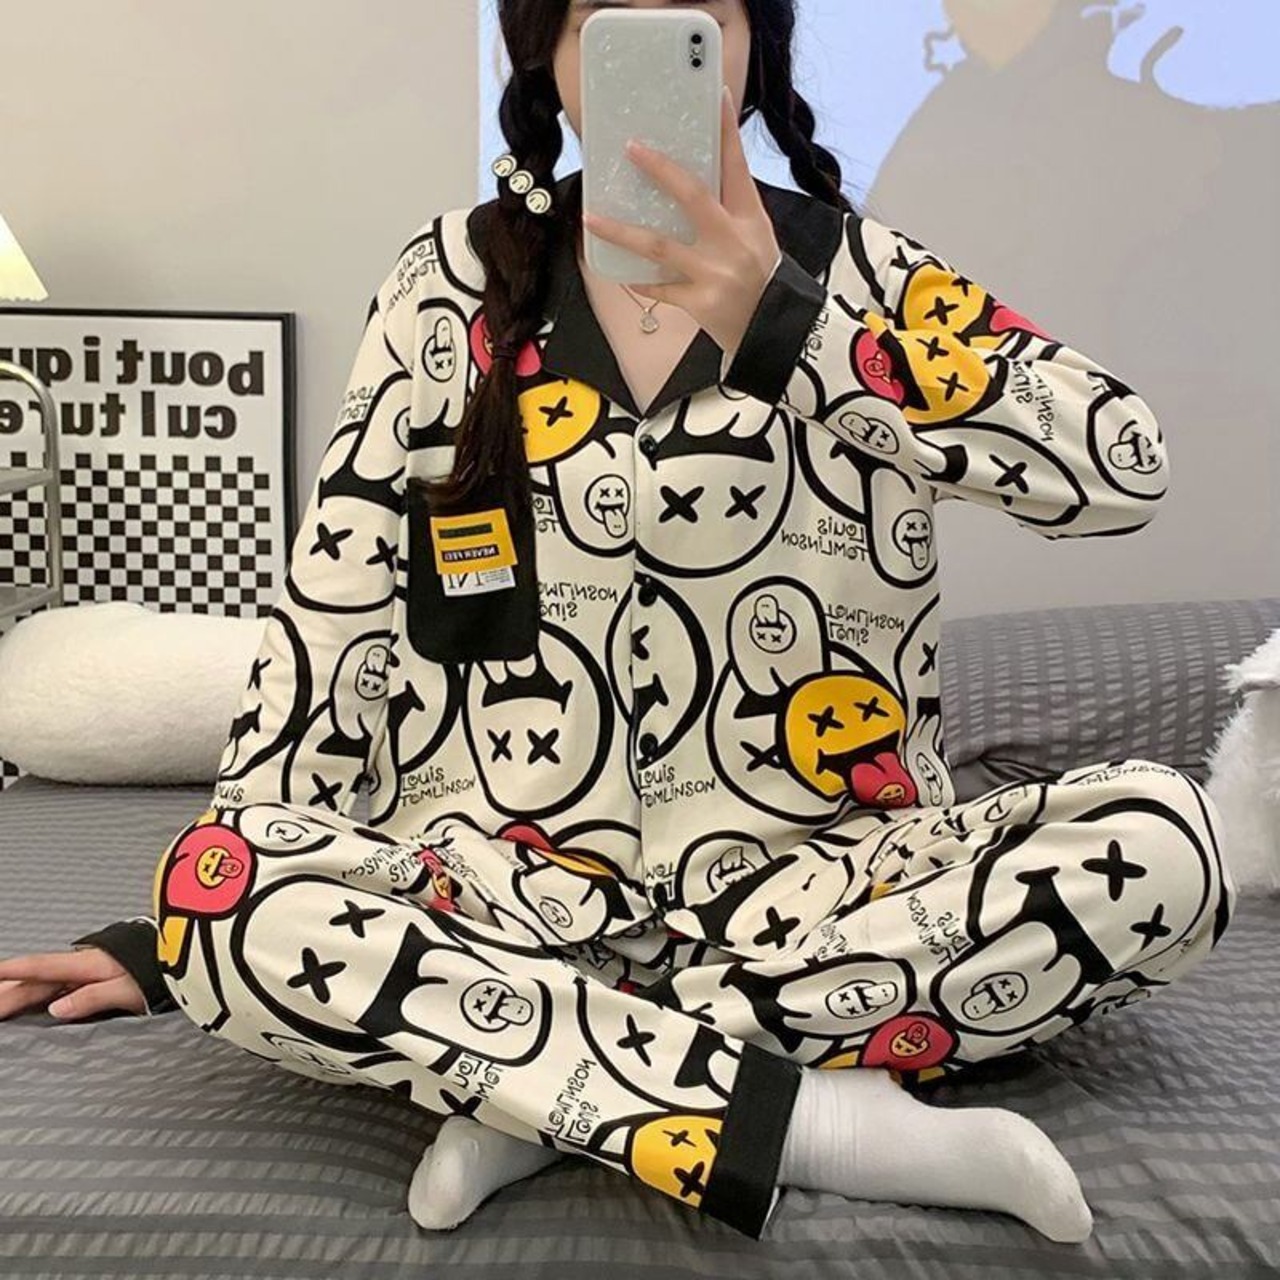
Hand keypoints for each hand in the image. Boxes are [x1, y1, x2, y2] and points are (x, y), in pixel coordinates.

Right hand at [0, 948, 146, 1019]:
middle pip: (36, 978)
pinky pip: (57, 986)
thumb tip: (55, 1010)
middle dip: (5, 988)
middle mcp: (85, 963)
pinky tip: (28, 1002)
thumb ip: (94, 997)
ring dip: (17, 991)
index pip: (43, 967)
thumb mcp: (130, 988)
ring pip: (44, 982)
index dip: (15, 971)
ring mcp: (89, 969)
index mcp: (90, 963)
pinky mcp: (96, 977)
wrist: (185, 956)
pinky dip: (37, 993)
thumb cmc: (160, 972)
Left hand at [582, 86, 781, 360]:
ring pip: (659, 245)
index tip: (714, 95)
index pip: (737, 166)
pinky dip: (640, 280)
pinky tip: (622, 273)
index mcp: (750, 218)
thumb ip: (727, 209)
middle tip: (631, 148)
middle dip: (660, 169)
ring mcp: (714, 273)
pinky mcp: (700, 303)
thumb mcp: (755, 236)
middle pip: (692, 196)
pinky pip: (659, 288)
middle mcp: (732, 241)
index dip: (726, 131)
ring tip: (591, 219)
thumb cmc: (761, 278)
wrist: (776, 332)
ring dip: (621, 231)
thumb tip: (688, 180)